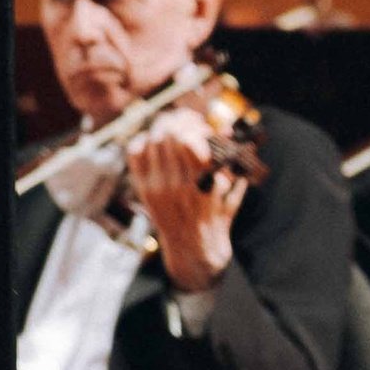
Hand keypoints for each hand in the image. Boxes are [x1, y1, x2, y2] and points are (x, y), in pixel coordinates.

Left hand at [128, 105, 247, 291]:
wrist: (192, 249)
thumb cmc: (215, 221)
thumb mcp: (230, 194)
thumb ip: (233, 164)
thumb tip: (234, 134)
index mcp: (194, 185)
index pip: (184, 140)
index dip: (194, 126)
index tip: (203, 125)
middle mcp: (170, 184)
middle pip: (166, 136)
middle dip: (179, 121)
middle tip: (189, 120)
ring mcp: (153, 187)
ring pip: (150, 141)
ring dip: (163, 128)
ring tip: (174, 126)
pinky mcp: (142, 188)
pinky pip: (135, 154)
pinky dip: (143, 141)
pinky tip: (155, 140)